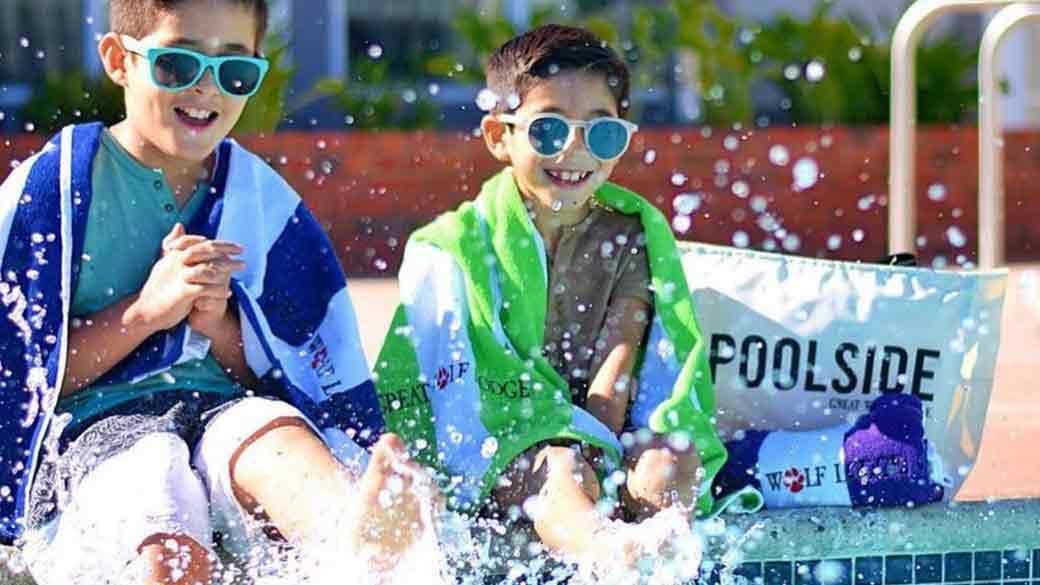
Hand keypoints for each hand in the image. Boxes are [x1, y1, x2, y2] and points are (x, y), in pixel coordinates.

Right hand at [126, 224, 243, 332]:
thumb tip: (179, 225)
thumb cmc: (158, 288)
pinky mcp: (183, 293)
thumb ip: (173, 245)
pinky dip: (219, 290)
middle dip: (227, 248)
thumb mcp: (165, 263)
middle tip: (242, 250)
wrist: (146, 311)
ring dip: (228, 267)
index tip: (234, 245)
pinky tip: (229, 293)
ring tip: (241, 266)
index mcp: (175, 254)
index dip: (218, 242)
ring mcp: (181, 277)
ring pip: (209, 269)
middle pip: (206, 249)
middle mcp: (178, 262)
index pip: (200, 242)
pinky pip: (206, 289)